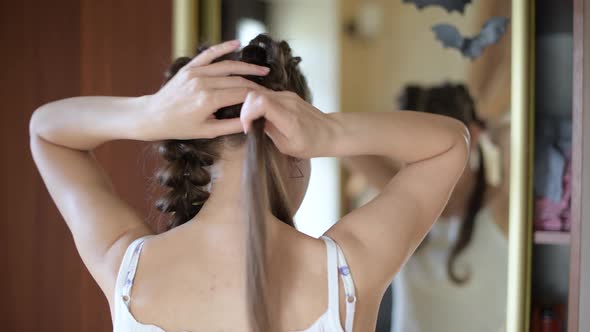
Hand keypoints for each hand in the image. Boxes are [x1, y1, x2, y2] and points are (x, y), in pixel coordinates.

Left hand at [145, 40, 269, 139]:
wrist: (153, 116)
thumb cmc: (179, 127)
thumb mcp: (207, 131)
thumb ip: (231, 126)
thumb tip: (251, 122)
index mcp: (208, 100)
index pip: (240, 94)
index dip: (256, 96)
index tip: (267, 98)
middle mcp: (202, 83)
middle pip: (236, 80)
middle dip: (254, 84)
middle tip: (267, 88)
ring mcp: (195, 73)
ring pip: (227, 66)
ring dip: (246, 67)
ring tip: (262, 70)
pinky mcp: (190, 67)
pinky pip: (209, 54)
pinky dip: (223, 47)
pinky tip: (237, 43)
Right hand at [239, 90, 333, 158]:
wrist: (330, 132)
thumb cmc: (311, 143)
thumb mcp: (287, 146)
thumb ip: (270, 132)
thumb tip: (255, 123)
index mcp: (288, 117)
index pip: (260, 103)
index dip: (248, 113)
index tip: (248, 127)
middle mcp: (288, 102)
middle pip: (256, 95)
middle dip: (246, 109)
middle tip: (247, 125)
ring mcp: (288, 96)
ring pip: (260, 93)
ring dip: (251, 106)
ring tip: (253, 122)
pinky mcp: (288, 95)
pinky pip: (268, 95)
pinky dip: (259, 104)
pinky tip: (262, 116)